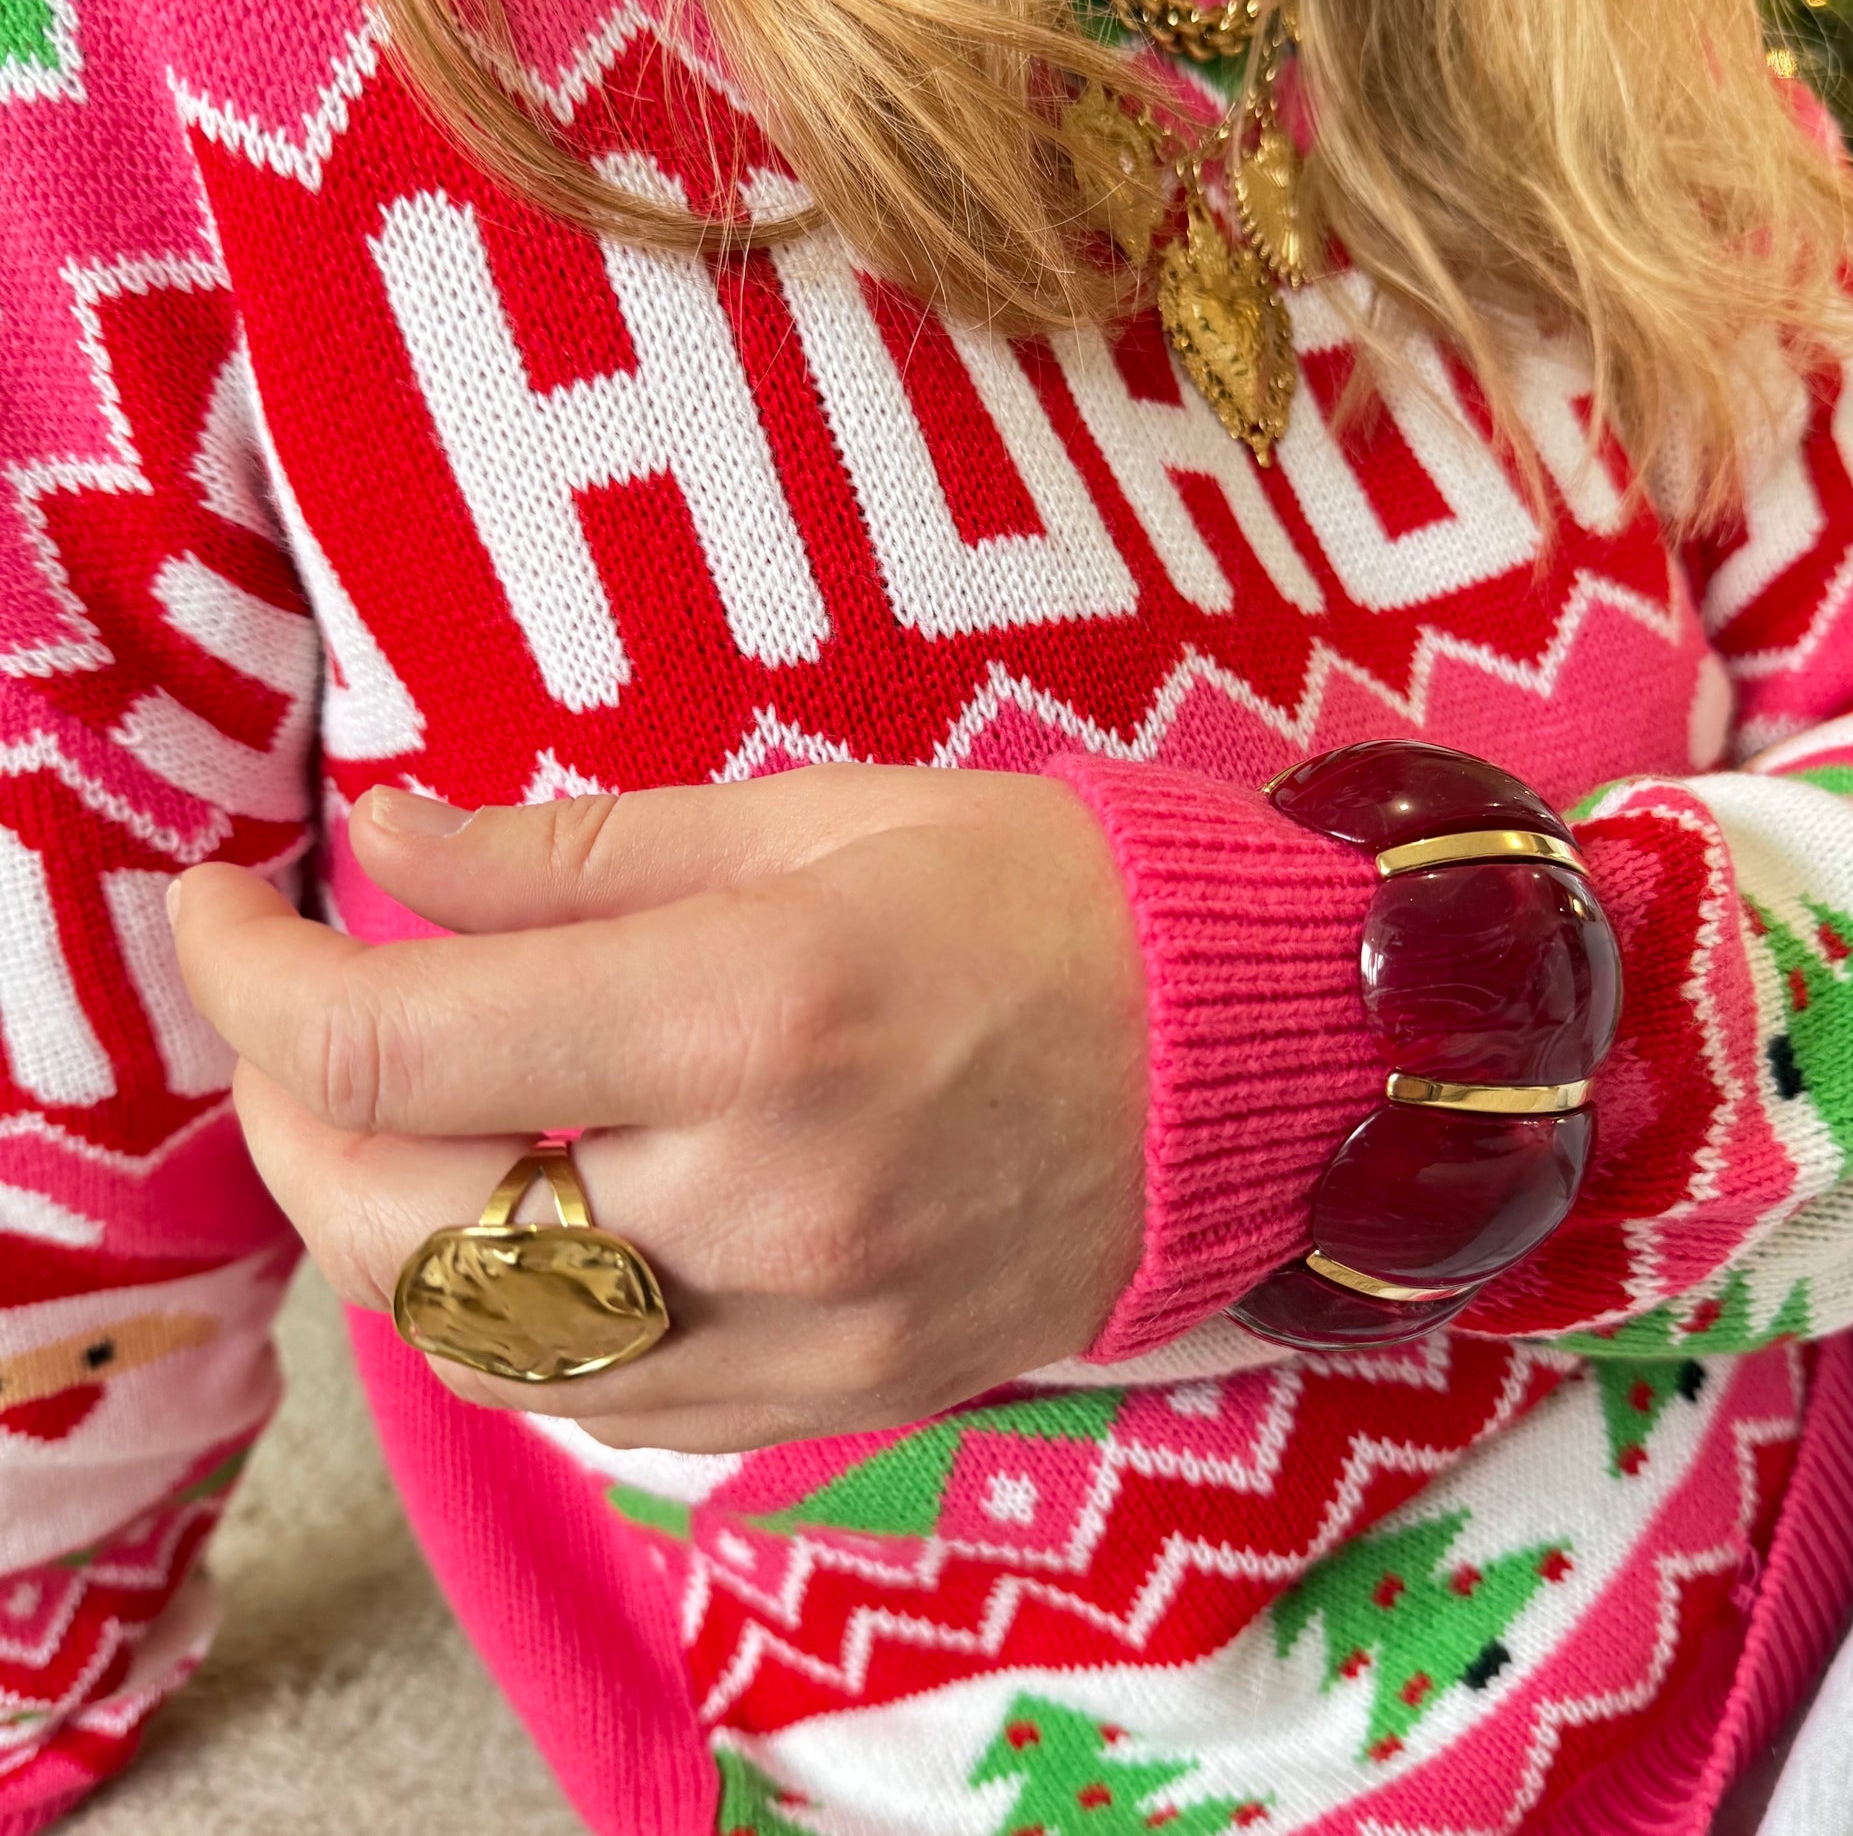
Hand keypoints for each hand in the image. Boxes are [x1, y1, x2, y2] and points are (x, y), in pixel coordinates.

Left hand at [171, 765, 1148, 1451]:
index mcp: (758, 1011)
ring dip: (387, 1231)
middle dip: (288, 1120)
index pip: (399, 1043)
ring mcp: (807, 1333)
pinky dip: (519, 1317)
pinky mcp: (843, 1400)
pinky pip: (606, 1403)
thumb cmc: (1041, 895)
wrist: (1247, 1058)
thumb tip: (383, 848)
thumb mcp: (813, 820)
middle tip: (295, 1019)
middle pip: (398, 1231)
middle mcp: (767, 1201)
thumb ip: (577, 850)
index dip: (255, 976)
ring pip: (483, 1349)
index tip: (233, 907)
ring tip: (400, 1119)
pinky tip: (542, 1219)